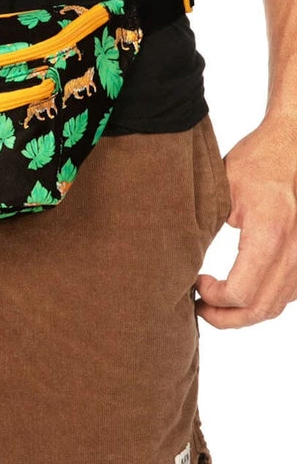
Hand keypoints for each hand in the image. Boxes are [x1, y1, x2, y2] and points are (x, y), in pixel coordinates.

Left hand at [196, 113, 296, 327]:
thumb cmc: (259, 161)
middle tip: (200, 308)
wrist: (293, 146)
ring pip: (275, 306)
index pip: (241, 292)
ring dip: (244, 313)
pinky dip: (263, 301)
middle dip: (225, 317)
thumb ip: (205, 226)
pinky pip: (288, 295)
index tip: (196, 282)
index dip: (213, 298)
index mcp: (269, 234)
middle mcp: (293, 250)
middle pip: (259, 309)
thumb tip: (178, 260)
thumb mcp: (222, 189)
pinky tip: (242, 292)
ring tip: (217, 304)